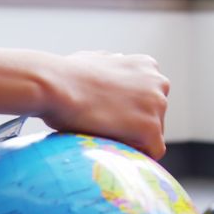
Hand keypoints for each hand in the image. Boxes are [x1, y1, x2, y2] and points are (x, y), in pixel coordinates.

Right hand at [39, 51, 168, 159]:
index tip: (108, 115)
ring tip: (106, 136)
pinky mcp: (150, 128)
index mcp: (146, 66)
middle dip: (134, 125)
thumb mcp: (94, 58)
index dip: (129, 111)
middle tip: (105, 128)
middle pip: (155, 116)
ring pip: (153, 135)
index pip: (149, 98)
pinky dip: (137, 155)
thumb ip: (111, 62)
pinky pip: (153, 151)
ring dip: (133, 140)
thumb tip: (116, 59)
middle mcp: (158, 82)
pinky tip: (115, 149)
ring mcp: (157, 105)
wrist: (55, 86)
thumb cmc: (66, 74)